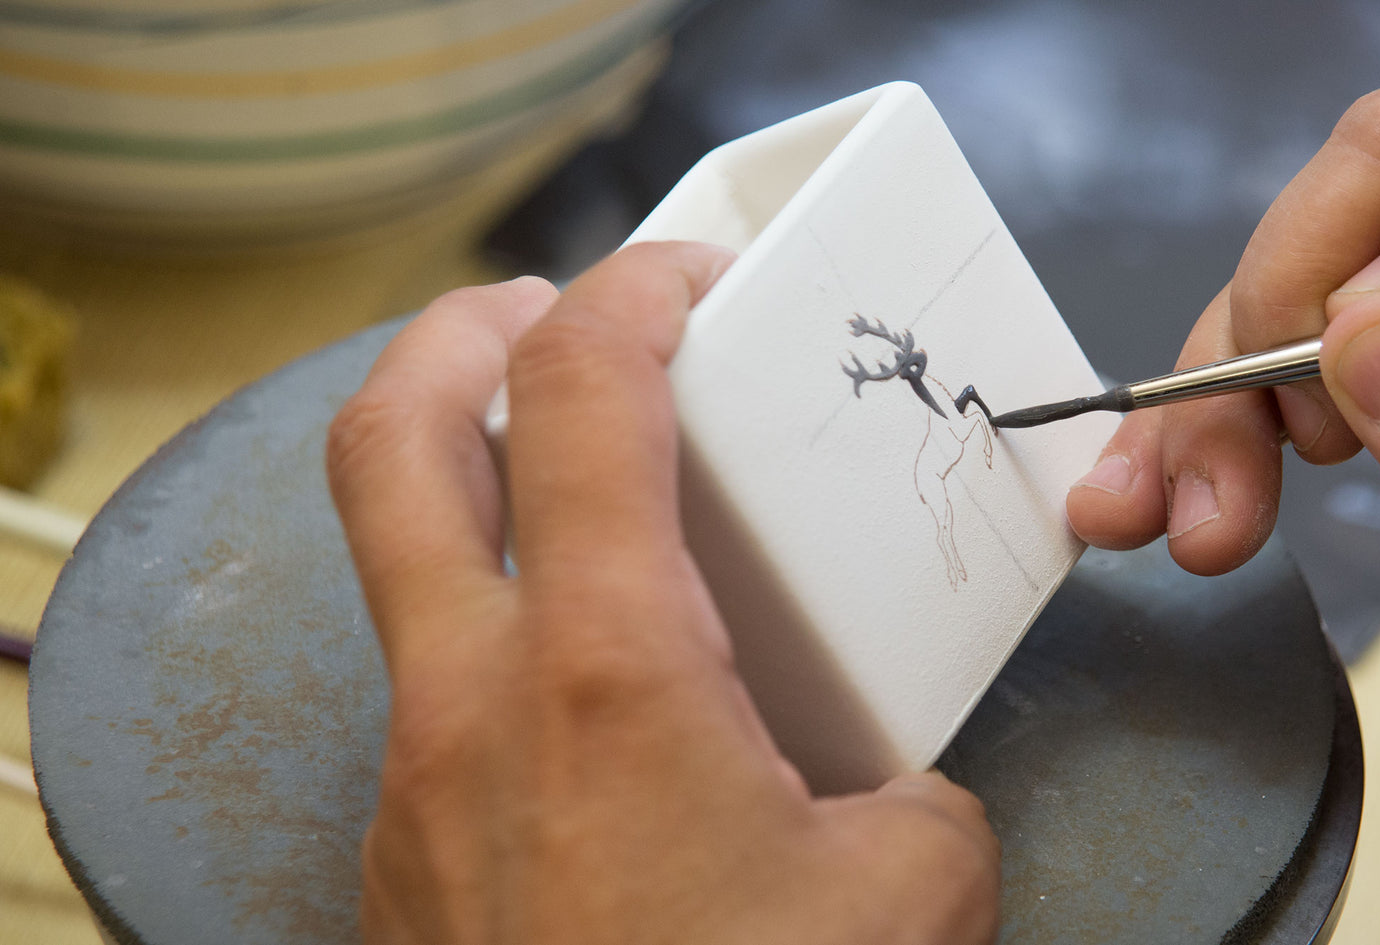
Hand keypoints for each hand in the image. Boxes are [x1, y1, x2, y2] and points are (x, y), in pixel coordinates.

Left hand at [326, 243, 998, 944]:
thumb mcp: (914, 893)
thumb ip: (912, 796)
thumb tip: (888, 796)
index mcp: (606, 671)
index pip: (582, 391)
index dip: (630, 289)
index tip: (687, 277)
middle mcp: (473, 708)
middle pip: (390, 440)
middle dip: (456, 336)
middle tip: (538, 318)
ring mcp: (415, 794)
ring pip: (407, 586)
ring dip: (484, 515)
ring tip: (608, 538)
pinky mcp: (408, 876)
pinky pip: (441, 720)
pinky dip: (510, 670)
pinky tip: (617, 742)